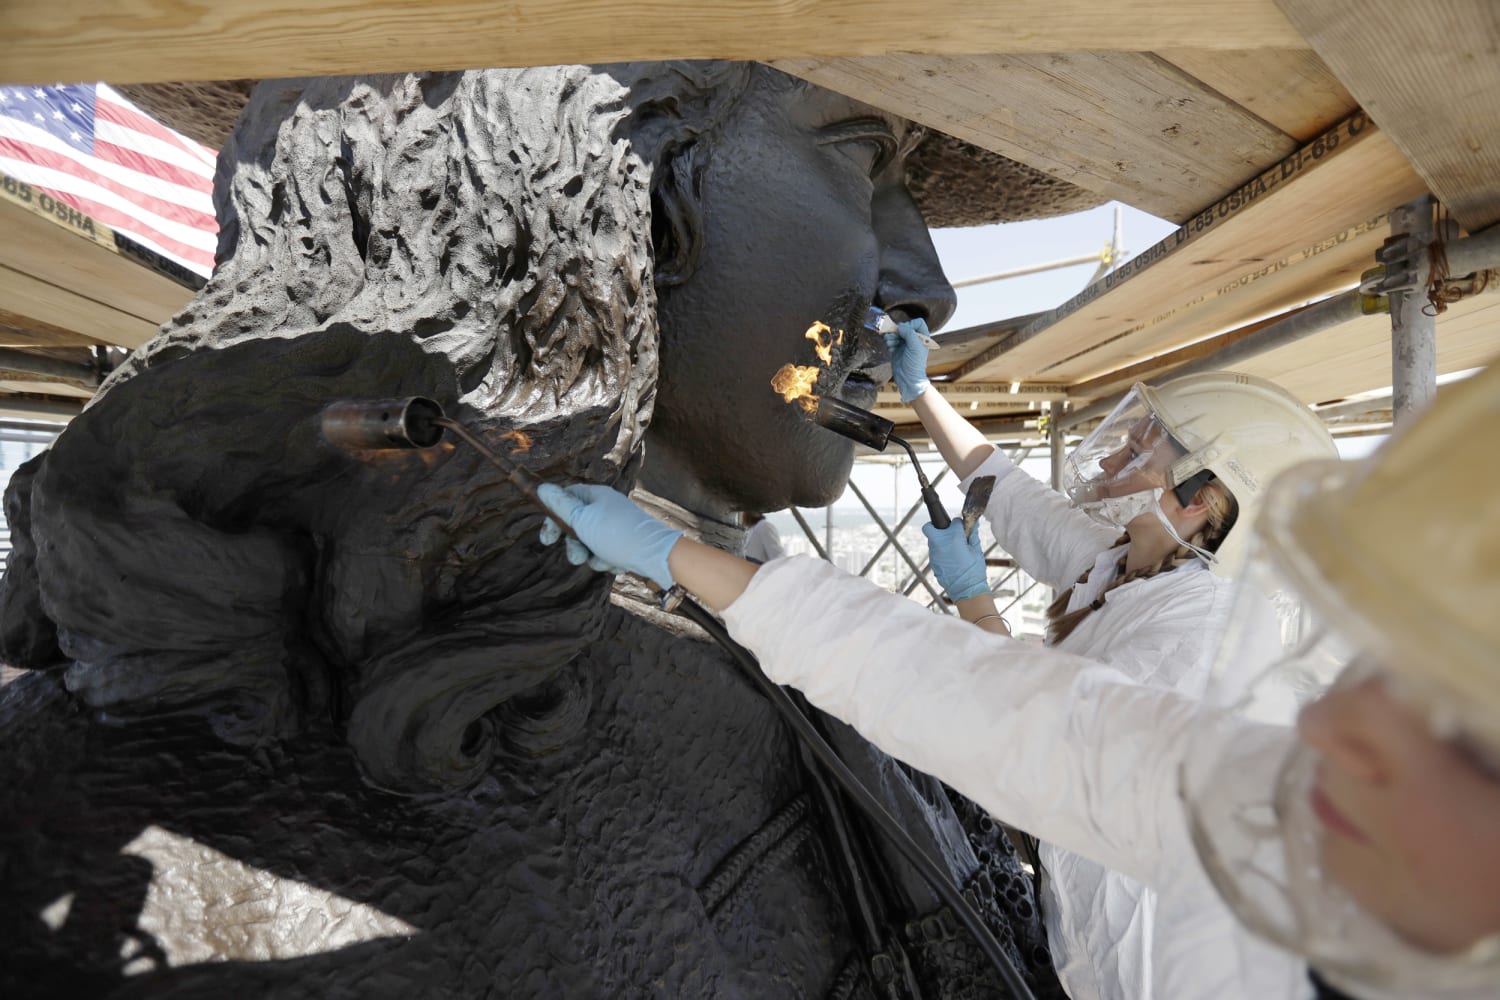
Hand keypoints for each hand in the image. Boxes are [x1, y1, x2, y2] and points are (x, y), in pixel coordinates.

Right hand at [536, 483, 682, 588]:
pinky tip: (618, 565)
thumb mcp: (583, 520)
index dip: (553, 517)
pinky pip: (605, 553)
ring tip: (603, 561)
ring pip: (590, 543)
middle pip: (577, 525)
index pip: (566, 499)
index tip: (547, 540)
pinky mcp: (625, 544)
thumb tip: (542, 488)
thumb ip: (561, 506)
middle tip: (577, 558)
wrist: (657, 557)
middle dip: (575, 545)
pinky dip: (607, 561)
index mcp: (596, 496)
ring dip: (592, 556)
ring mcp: (616, 527)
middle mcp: (606, 508)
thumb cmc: (618, 535)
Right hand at [882, 317, 932, 403]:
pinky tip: (890, 348)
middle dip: (897, 331)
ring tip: (890, 343)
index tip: (905, 332)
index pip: (917, 322)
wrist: (908, 378)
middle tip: (893, 336)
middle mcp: (914, 339)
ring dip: (891, 336)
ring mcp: (905, 343)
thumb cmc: (915, 364)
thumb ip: (909, 333)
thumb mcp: (915, 346)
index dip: (910, 324)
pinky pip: (891, 339)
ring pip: (896, 332)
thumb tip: (900, 326)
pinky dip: (889, 341)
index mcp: (923, 337)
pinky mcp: (897, 348)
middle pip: (904, 326)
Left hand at [923, 519, 988, 601]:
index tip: (961, 528)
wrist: (967, 591)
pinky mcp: (933, 563)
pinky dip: (940, 552)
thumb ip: (973, 535)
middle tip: (948, 533)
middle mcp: (940, 545)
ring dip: (939, 541)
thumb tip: (973, 524)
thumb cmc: (974, 570)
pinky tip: (950, 559)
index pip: (953, 522)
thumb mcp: (977, 551)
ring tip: (952, 549)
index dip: (958, 524)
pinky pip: (934, 552)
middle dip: (938, 528)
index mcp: (954, 539)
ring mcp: (934, 555)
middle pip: (930, 527)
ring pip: (931, 541)